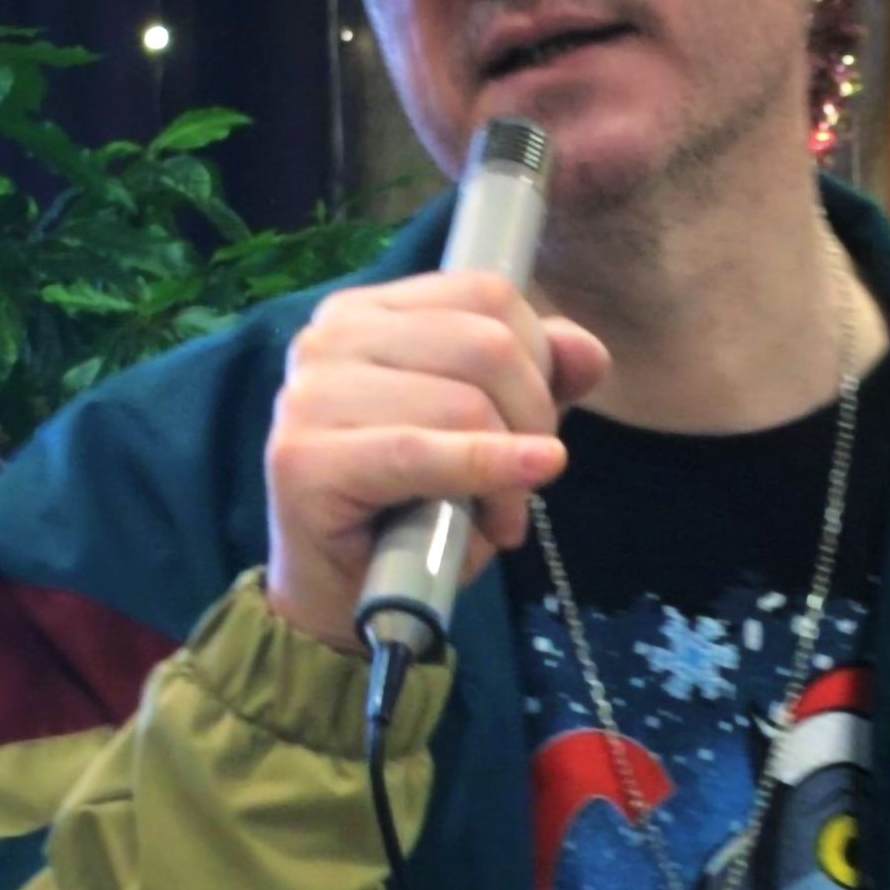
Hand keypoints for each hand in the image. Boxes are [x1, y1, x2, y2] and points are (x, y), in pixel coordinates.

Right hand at [264, 271, 609, 650]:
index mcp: (367, 310)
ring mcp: (309, 394)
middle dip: (533, 415)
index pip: (485, 294)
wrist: (341, 594)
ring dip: (509, 471)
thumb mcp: (487, 430)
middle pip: (486, 344)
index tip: (534, 420)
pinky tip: (513, 500)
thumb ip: (536, 379)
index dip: (538, 356)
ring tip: (499, 518)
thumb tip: (587, 350)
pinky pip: (422, 453)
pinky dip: (483, 471)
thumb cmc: (411, 504)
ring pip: (465, 401)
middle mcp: (328, 336)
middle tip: (529, 477)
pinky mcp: (303, 459)